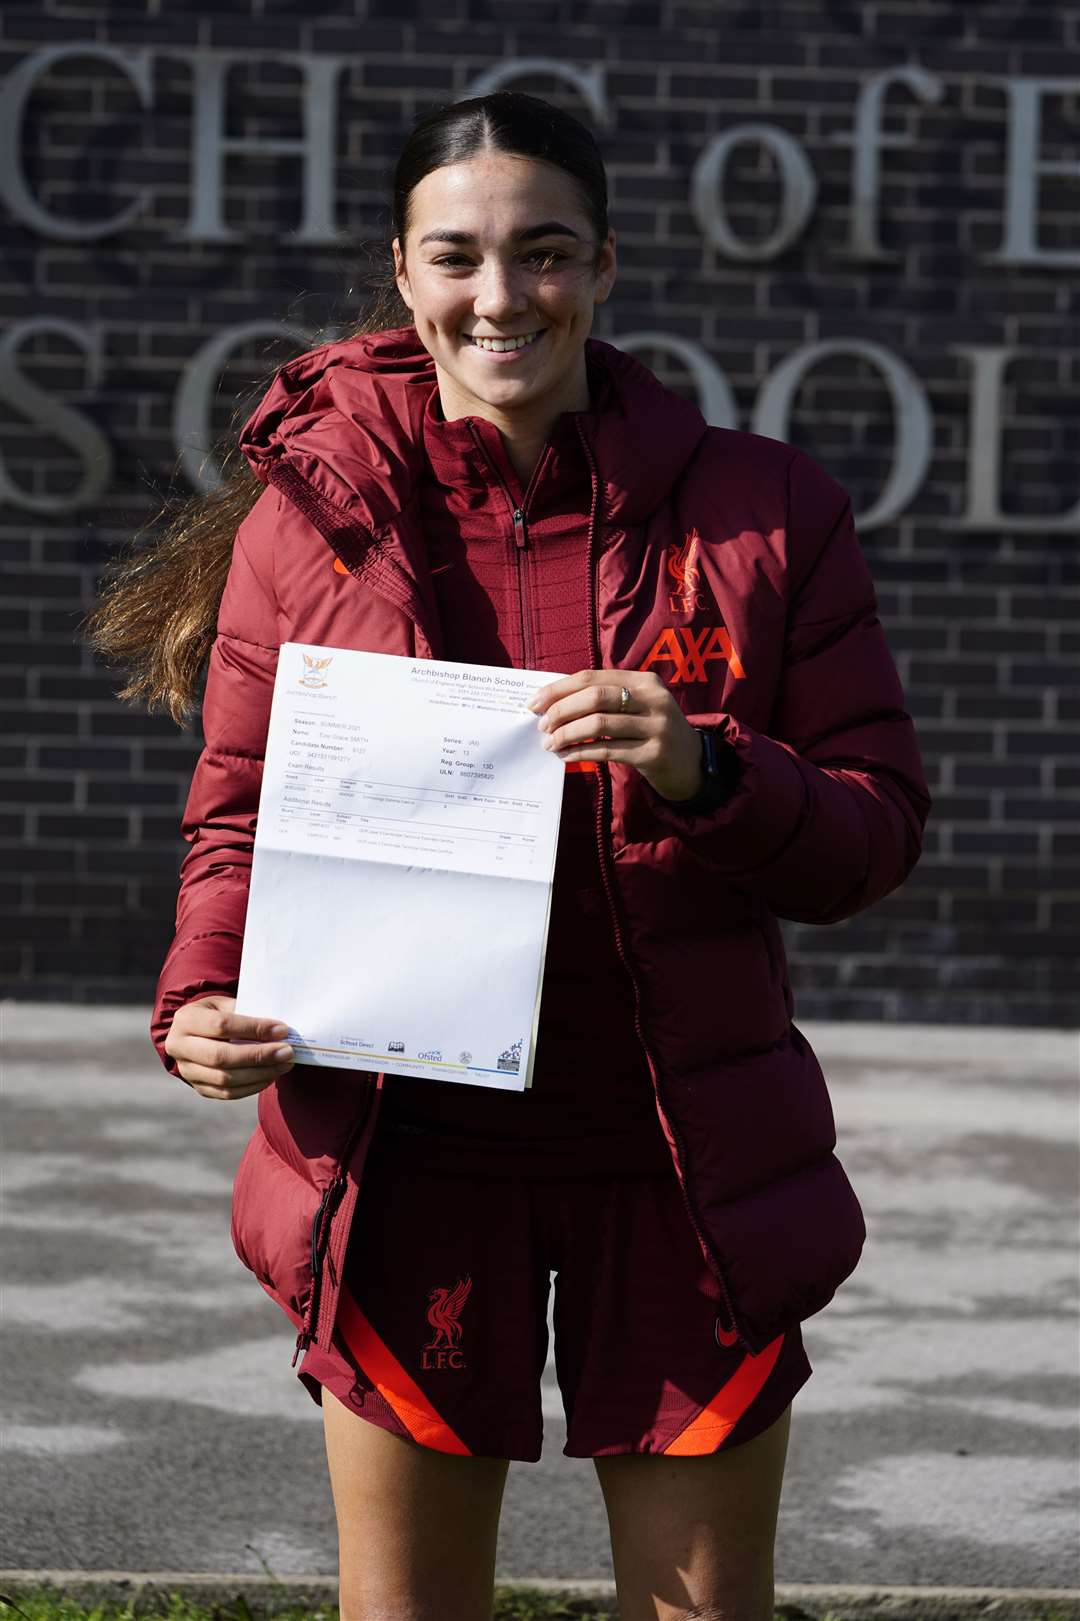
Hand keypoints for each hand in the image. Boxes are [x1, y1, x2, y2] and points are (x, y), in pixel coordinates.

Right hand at [164, 994, 295, 1100]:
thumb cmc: (217, 1013)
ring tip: (284, 1064)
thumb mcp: (226, 1004)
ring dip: (260, 1074)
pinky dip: (253, 1086)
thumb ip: (246, 1013)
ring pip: (225, 1080)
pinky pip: (227, 1094)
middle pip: (221, 1057)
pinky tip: (271, 1076)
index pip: (221, 1025)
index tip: (281, 1030)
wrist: (195, 1033)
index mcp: (186, 1019)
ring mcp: (187, 1071)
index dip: (253, 1029)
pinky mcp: (199, 1087)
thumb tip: (278, 1030)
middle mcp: (179, 1047)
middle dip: (258, 1055)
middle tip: (286, 1052)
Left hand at [527, 669, 704, 801]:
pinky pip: (608, 751)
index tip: (535, 702)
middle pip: (595, 698)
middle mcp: (653, 699)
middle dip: (561, 711)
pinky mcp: (654, 754)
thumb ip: (605, 698)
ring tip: (551, 743)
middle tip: (543, 725)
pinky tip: (567, 756)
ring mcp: (656, 727)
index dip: (560, 689)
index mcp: (644, 681)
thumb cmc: (652, 730)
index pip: (593, 677)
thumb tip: (553, 702)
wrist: (691, 763)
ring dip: (567, 734)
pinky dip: (581, 753)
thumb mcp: (638, 705)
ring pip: (599, 725)